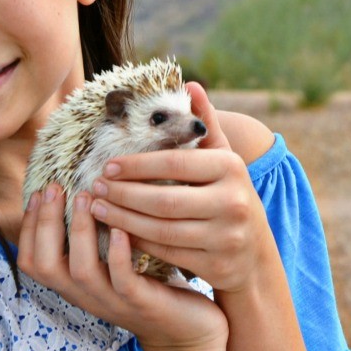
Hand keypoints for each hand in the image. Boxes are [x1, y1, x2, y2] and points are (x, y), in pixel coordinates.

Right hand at [17, 182, 228, 350]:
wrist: (187, 332)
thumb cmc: (149, 287)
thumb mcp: (113, 265)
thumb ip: (95, 240)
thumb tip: (84, 191)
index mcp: (75, 285)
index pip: (32, 260)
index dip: (29, 227)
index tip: (39, 192)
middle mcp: (86, 295)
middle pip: (45, 265)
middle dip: (45, 223)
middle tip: (56, 187)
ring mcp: (113, 301)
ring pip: (81, 270)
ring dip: (80, 231)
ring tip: (86, 197)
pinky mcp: (142, 303)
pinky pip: (122, 280)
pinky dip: (117, 254)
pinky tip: (120, 229)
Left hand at [88, 83, 276, 294]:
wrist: (255, 254)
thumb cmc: (230, 196)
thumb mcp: (224, 159)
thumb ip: (205, 124)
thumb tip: (190, 84)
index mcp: (232, 168)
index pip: (175, 162)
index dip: (137, 165)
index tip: (108, 164)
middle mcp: (233, 201)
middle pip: (164, 200)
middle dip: (123, 194)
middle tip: (95, 187)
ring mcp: (226, 236)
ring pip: (162, 229)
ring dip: (123, 219)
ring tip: (97, 208)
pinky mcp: (216, 265)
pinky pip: (167, 253)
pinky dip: (138, 243)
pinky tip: (117, 233)